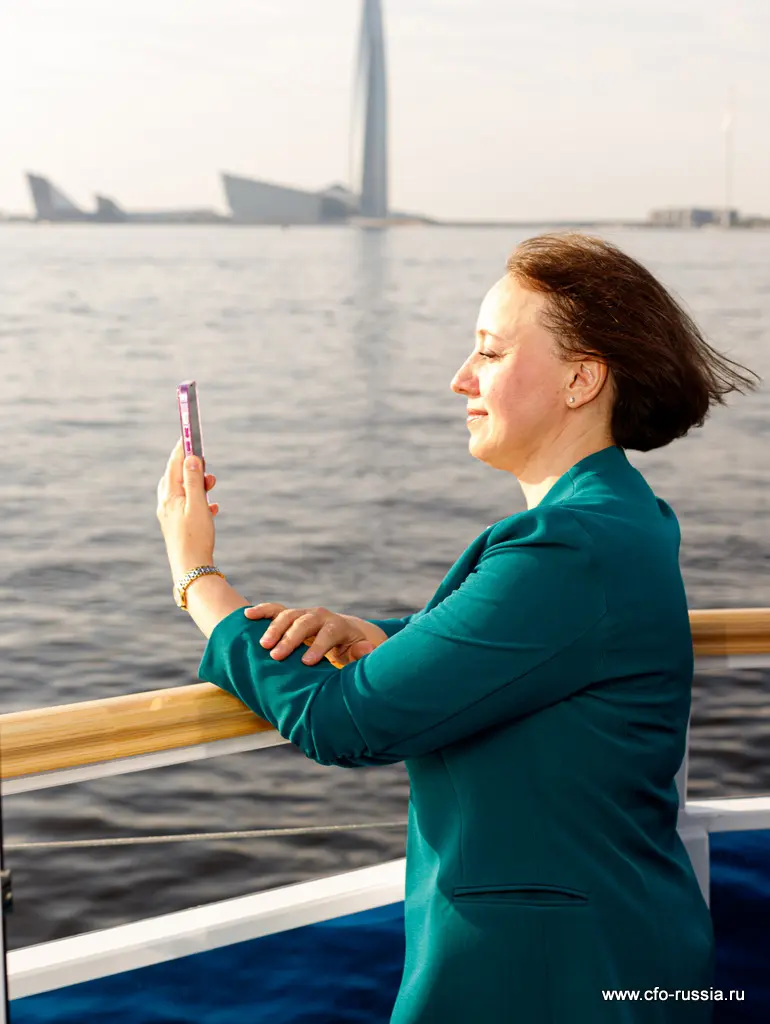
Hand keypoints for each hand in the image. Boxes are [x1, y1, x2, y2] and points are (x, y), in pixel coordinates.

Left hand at [157, 440, 219, 579]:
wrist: (191, 569)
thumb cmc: (195, 537)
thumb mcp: (198, 505)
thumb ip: (195, 480)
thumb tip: (191, 458)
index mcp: (169, 496)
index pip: (174, 464)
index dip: (182, 449)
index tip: (189, 435)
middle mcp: (166, 504)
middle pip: (175, 477)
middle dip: (191, 467)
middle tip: (206, 463)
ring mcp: (170, 516)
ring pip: (182, 492)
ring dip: (197, 484)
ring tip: (212, 485)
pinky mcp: (177, 526)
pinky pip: (187, 506)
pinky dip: (199, 501)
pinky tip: (212, 507)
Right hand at [245, 604, 385, 667]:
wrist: (345, 634)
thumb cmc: (350, 650)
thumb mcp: (358, 654)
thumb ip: (361, 654)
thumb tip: (368, 650)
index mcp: (338, 626)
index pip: (328, 632)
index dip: (318, 646)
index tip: (306, 662)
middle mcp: (321, 616)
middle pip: (305, 622)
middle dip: (290, 639)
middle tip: (276, 656)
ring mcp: (304, 614)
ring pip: (288, 615)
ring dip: (274, 629)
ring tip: (262, 645)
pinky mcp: (292, 615)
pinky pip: (275, 610)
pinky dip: (262, 611)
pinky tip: (247, 615)